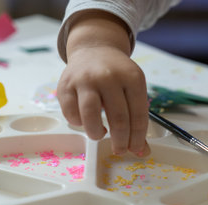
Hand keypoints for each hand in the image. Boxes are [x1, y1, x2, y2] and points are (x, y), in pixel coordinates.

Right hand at [57, 10, 149, 155]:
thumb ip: (137, 119)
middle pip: (118, 118)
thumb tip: (141, 151)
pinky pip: (71, 113)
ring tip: (100, 135)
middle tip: (120, 150)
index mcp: (132, 77)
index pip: (138, 114)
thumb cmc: (116, 75)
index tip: (136, 150)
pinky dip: (79, 123)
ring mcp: (85, 80)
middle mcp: (108, 77)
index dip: (138, 137)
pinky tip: (86, 121)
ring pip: (90, 116)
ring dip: (96, 133)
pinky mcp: (66, 85)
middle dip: (120, 141)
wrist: (94, 49)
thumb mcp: (133, 88)